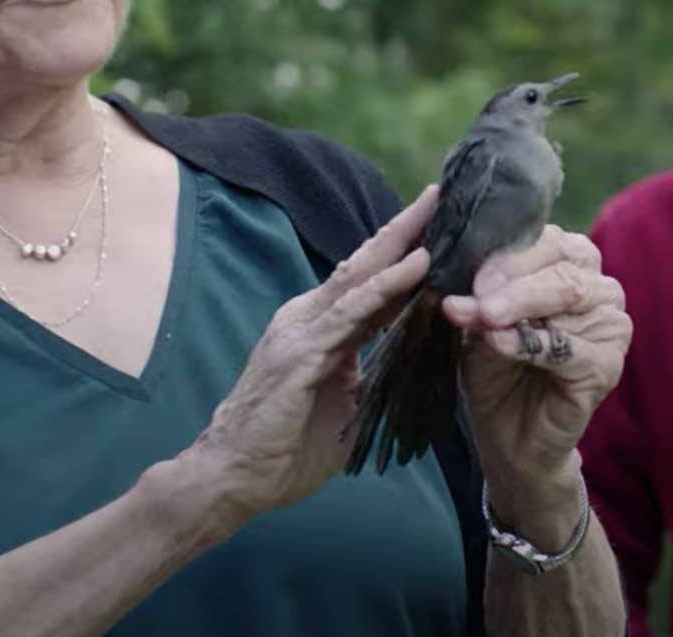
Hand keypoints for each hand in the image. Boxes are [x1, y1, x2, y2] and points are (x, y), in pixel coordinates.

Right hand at [185, 185, 438, 529]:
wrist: (233, 477)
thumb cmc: (284, 447)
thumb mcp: (341, 400)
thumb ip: (365, 373)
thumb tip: (399, 361)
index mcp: (318, 329)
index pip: (367, 282)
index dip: (400, 252)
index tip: (436, 225)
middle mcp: (306, 318)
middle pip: (362, 264)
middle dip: (401, 229)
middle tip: (438, 194)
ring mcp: (300, 332)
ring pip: (358, 278)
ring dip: (398, 244)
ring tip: (432, 214)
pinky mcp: (300, 353)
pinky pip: (351, 314)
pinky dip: (385, 287)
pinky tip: (414, 267)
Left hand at [443, 226, 628, 535]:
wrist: (507, 433)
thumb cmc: (495, 367)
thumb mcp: (478, 323)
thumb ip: (477, 299)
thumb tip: (459, 289)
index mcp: (571, 262)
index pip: (547, 239)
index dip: (506, 254)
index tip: (469, 274)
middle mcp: (599, 288)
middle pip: (560, 266)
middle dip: (512, 281)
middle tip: (476, 299)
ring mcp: (611, 327)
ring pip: (568, 298)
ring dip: (518, 309)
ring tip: (483, 322)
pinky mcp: (607, 367)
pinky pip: (569, 347)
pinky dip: (530, 344)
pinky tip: (500, 346)